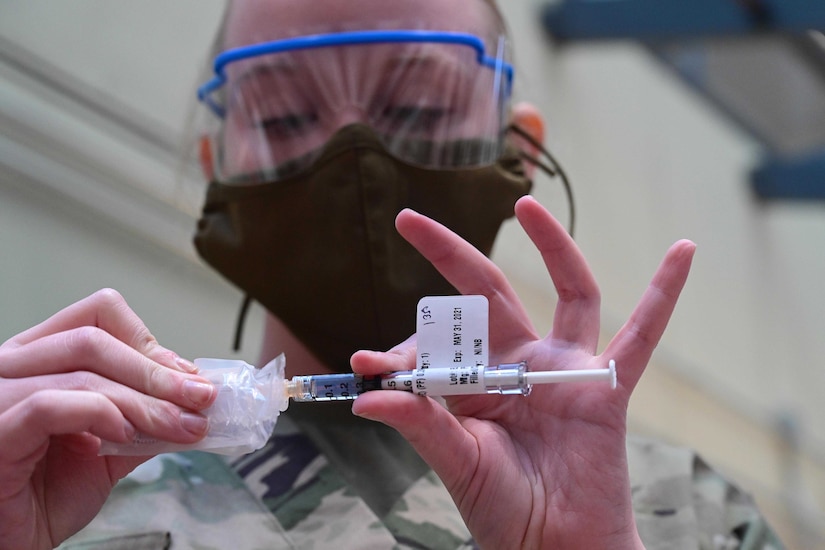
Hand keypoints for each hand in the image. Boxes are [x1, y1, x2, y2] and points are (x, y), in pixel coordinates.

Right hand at [0, 289, 216, 549]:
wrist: (12, 544)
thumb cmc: (45, 495)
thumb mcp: (110, 445)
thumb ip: (145, 414)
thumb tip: (195, 395)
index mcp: (40, 358)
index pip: (98, 315)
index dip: (148, 340)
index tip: (188, 375)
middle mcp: (13, 368)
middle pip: (96, 340)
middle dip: (159, 373)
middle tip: (201, 400)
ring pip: (83, 373)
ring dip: (145, 401)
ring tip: (181, 426)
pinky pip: (50, 405)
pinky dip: (100, 414)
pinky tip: (125, 436)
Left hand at [351, 196, 694, 548]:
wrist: (553, 548)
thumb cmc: (502, 509)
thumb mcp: (454, 459)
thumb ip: (418, 421)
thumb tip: (364, 395)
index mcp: (477, 381)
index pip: (438, 342)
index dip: (402, 348)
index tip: (365, 362)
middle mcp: (521, 364)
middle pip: (489, 293)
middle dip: (450, 255)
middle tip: (409, 221)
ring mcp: (566, 371)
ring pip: (569, 292)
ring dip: (553, 245)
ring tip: (525, 205)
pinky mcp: (607, 389)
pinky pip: (643, 335)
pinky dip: (664, 295)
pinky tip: (683, 252)